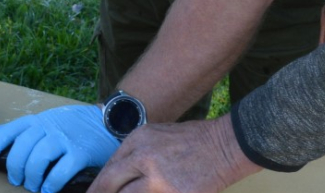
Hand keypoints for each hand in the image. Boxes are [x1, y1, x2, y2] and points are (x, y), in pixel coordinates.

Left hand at [0, 105, 119, 192]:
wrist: (107, 122)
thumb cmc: (75, 126)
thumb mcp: (49, 120)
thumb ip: (28, 130)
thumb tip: (1, 138)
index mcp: (37, 120)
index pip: (8, 131)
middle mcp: (48, 126)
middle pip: (21, 149)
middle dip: (15, 168)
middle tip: (18, 180)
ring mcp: (65, 138)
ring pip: (38, 159)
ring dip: (33, 177)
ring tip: (36, 186)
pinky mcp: (81, 152)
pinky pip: (61, 170)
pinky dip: (52, 183)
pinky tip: (49, 188)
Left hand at [87, 116, 257, 192]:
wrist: (226, 145)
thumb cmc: (194, 140)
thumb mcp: (159, 136)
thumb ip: (136, 155)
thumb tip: (119, 178)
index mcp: (138, 140)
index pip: (108, 169)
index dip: (98, 188)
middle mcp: (143, 158)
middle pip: (110, 185)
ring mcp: (158, 179)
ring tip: (139, 191)